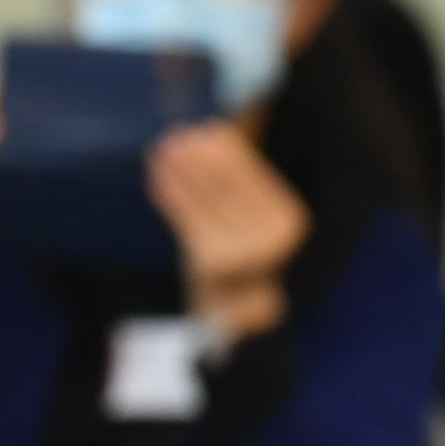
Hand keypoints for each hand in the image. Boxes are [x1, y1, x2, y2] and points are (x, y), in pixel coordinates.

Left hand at [149, 122, 308, 342]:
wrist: (239, 317)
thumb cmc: (244, 257)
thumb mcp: (255, 220)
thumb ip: (240, 182)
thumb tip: (217, 130)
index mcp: (288, 220)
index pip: (253, 174)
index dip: (227, 149)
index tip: (206, 128)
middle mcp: (269, 238)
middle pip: (226, 184)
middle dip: (198, 156)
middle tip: (176, 136)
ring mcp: (239, 252)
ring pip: (203, 199)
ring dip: (179, 171)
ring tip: (162, 151)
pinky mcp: (209, 263)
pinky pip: (186, 220)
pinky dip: (170, 196)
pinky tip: (157, 177)